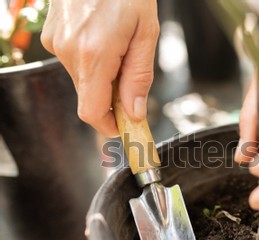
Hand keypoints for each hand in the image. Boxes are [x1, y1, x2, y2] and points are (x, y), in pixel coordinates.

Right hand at [41, 0, 158, 135]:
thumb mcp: (146, 33)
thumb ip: (138, 77)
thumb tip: (134, 113)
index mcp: (95, 54)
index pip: (92, 112)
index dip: (108, 125)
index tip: (123, 126)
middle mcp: (69, 51)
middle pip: (89, 96)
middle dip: (110, 97)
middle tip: (129, 77)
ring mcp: (56, 42)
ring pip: (82, 79)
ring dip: (102, 76)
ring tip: (118, 47)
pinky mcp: (52, 35)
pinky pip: (74, 62)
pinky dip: (91, 61)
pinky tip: (103, 40)